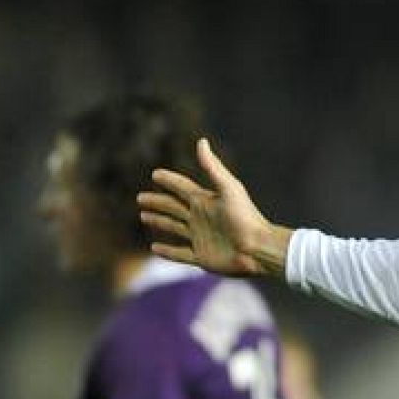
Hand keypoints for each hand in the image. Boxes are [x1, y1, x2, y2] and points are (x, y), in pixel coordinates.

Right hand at [137, 138, 289, 276]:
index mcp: (206, 201)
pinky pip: (179, 254)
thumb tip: (201, 141)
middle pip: (174, 207)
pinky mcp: (202, 257)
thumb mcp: (228, 188)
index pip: (182, 188)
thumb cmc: (245, 217)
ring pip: (174, 227)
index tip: (155, 174)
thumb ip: (212, 167)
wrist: (258, 248)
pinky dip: (167, 251)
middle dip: (158, 202)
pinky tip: (154, 248)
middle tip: (140, 197)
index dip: (169, 181)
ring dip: (159, 222)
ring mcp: (201, 237)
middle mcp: (202, 218)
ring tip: (144, 216)